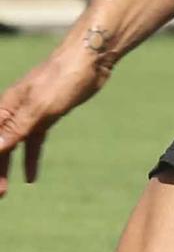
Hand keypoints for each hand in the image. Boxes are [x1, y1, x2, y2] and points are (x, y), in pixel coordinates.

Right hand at [0, 40, 107, 194]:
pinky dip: (30, 159)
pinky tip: (31, 178)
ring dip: (8, 168)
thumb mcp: (39, 107)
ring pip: (13, 146)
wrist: (88, 60)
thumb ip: (16, 128)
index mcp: (5, 108)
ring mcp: (29, 114)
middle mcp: (12, 111)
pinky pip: (33, 142)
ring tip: (5, 191)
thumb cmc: (61, 79)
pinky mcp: (46, 115)